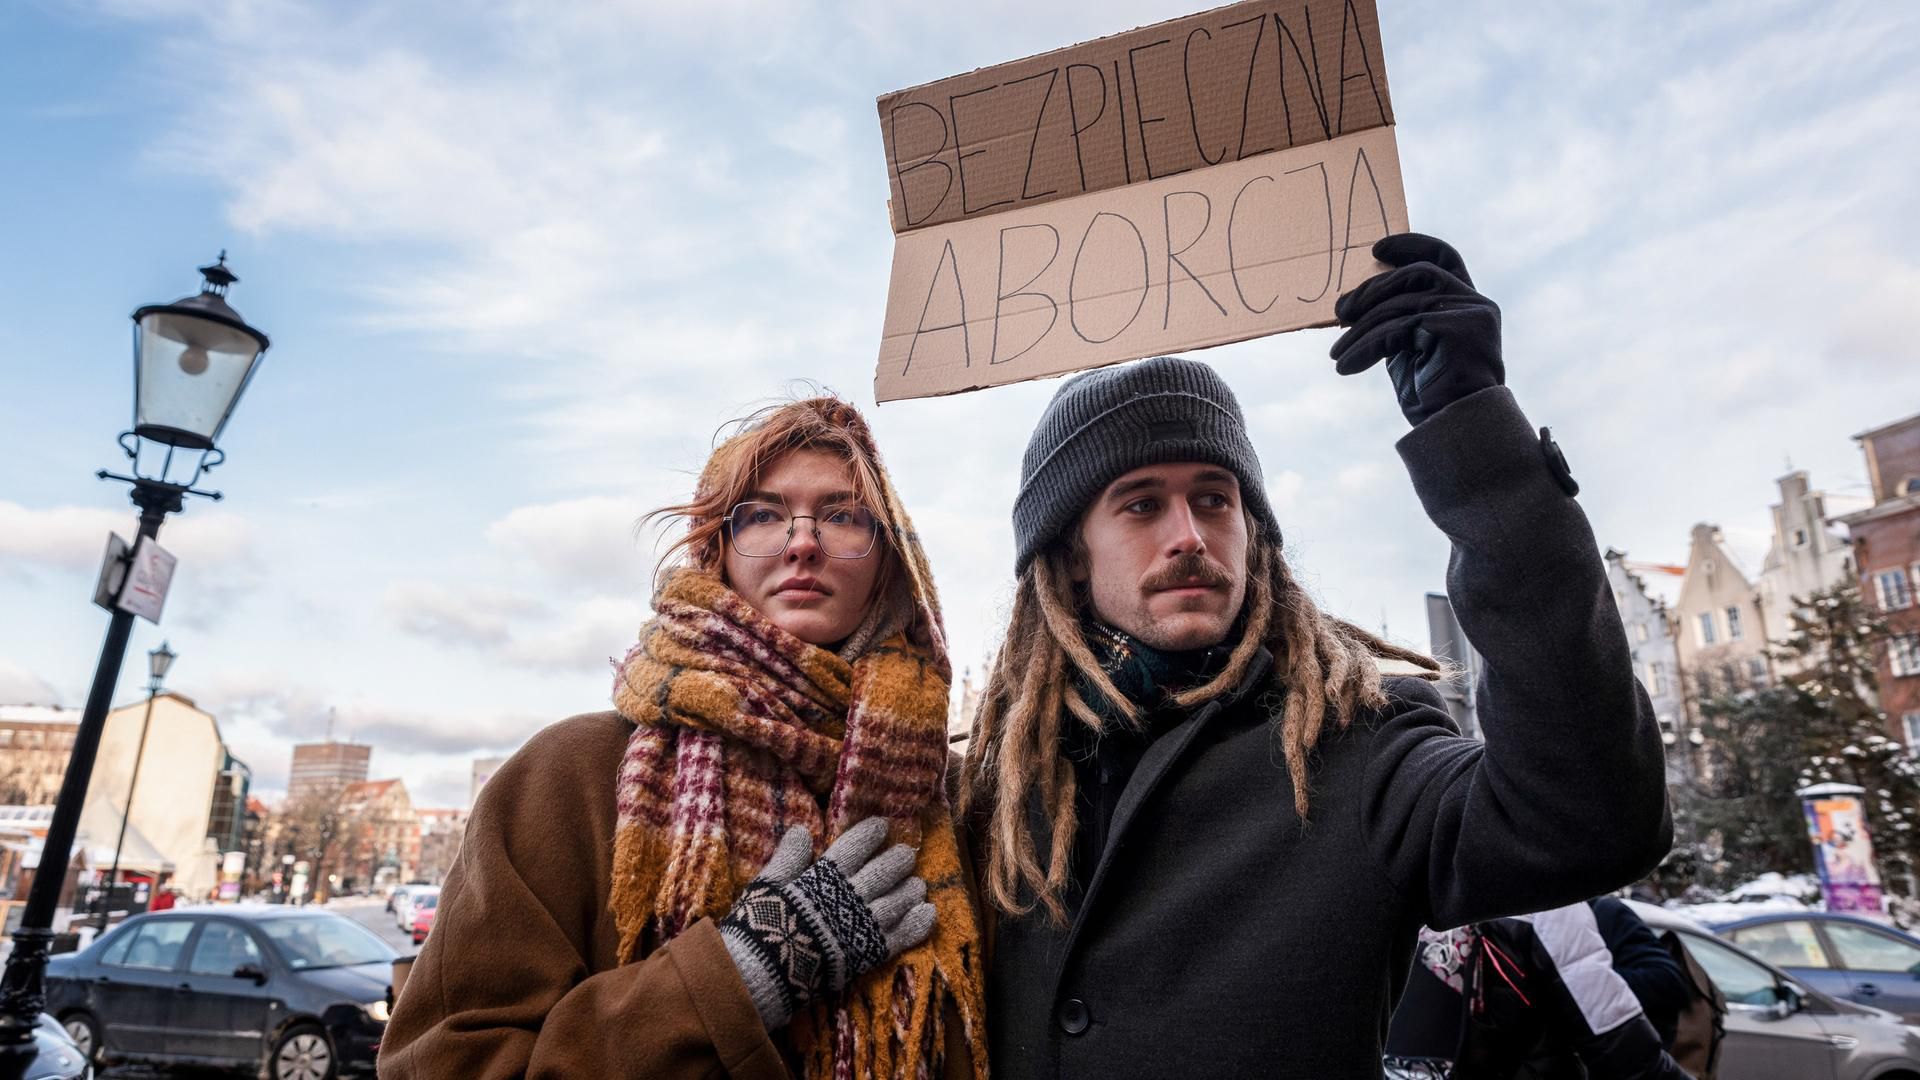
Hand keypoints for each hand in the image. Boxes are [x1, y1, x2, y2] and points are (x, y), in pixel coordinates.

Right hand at [717, 817, 936, 1030]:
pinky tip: (929, 913)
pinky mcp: (870, 953)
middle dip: (897, 861)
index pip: (853, 848)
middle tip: (907, 853)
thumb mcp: (766, 886)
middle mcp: (849, 897)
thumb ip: (787, 859)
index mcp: (823, 877)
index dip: (869, 835)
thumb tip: (801, 830)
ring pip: (896, 901)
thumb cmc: (761, 925)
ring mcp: (863, 925)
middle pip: (882, 873)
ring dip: (910, 890)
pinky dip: (917, 924)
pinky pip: (901, 936)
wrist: (766, 971)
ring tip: (919, 883)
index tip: (882, 826)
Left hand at [1330, 233, 1503, 425]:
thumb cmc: (1433, 394)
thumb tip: (1353, 304)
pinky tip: (1346, 365)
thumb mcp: (1412, 348)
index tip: (1377, 249)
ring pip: (1401, 304)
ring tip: (1336, 353)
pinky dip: (1365, 347)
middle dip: (1372, 289)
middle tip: (1340, 312)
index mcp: (1469, 302)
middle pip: (1416, 274)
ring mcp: (1469, 315)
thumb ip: (1399, 320)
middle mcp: (1475, 303)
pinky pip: (1397, 329)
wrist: (1456, 430)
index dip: (1411, 245)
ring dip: (1360, 330)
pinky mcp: (1454, 330)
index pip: (1443, 257)